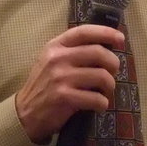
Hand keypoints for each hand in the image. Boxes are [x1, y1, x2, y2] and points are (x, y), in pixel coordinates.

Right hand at [14, 24, 126, 142]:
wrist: (25, 113)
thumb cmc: (45, 85)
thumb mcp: (52, 60)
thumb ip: (73, 50)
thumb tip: (107, 46)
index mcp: (55, 46)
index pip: (84, 32)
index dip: (106, 33)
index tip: (121, 39)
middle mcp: (57, 58)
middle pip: (99, 53)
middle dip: (114, 64)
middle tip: (113, 73)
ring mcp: (60, 77)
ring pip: (102, 76)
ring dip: (110, 86)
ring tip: (105, 91)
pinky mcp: (64, 97)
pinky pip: (96, 98)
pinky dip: (103, 103)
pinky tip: (99, 105)